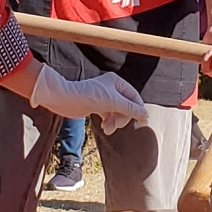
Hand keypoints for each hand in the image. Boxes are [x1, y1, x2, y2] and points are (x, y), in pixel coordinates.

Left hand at [31, 65, 147, 131]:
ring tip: (108, 129)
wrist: (65, 100)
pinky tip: (105, 128)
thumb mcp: (113, 102)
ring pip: (118, 112)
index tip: (141, 122)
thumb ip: (130, 109)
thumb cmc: (87, 96)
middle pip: (127, 106)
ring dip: (115, 122)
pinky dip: (109, 123)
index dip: (138, 110)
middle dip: (123, 118)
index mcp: (117, 82)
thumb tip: (145, 115)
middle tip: (117, 126)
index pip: (134, 97)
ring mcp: (104, 97)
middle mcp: (112, 88)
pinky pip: (109, 116)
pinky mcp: (97, 106)